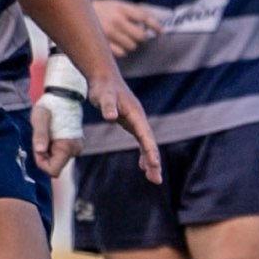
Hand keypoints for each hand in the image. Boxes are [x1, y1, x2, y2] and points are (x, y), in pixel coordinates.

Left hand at [30, 101, 81, 177]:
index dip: (41, 162)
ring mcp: (76, 148)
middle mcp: (75, 150)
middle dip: (45, 156)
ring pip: (57, 160)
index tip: (38, 147)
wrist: (64, 96)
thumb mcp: (40, 118)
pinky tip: (53, 134)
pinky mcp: (75, 145)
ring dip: (48, 151)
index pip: (53, 170)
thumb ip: (40, 134)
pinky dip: (53, 148)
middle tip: (42, 138)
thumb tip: (39, 151)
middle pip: (55, 166)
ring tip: (48, 134)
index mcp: (67, 146)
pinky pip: (61, 154)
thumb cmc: (50, 106)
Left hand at [86, 69, 160, 184]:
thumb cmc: (102, 88)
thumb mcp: (103, 96)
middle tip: (156, 180)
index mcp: (136, 114)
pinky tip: (142, 166)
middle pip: (150, 144)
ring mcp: (136, 122)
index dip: (150, 151)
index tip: (155, 165)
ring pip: (147, 145)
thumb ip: (107, 107)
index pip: (146, 136)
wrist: (103, 78)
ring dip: (150, 161)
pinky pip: (141, 142)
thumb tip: (111, 118)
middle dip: (154, 162)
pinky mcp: (131, 123)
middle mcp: (139, 119)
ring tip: (153, 178)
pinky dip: (143, 155)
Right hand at [93, 0, 162, 57]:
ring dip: (130, 44)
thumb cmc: (101, 10)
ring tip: (121, 38)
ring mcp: (109, 33)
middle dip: (141, 37)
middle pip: (141, 36)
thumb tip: (152, 26)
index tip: (160, 31)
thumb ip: (133, 13)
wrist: (75, 14)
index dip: (155, 25)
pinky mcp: (103, 44)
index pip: (145, 17)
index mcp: (121, 8)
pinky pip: (121, 53)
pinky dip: (121, 50)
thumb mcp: (116, 5)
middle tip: (136, 35)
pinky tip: (115, 44)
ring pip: (132, 46)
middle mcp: (116, 20)